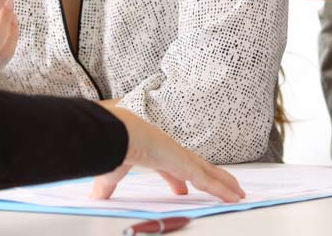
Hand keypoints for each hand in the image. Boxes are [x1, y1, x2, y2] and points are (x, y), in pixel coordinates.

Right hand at [91, 107, 244, 202]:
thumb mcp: (111, 173)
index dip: (178, 179)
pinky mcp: (186, 164)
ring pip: (209, 173)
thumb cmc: (115, 146)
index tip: (182, 189)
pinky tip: (234, 196)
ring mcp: (181, 157)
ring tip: (237, 192)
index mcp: (155, 153)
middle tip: (222, 187)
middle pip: (197, 167)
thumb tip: (94, 196)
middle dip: (210, 177)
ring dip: (224, 183)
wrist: (118, 133)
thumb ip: (106, 186)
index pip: (171, 168)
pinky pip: (209, 180)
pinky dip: (222, 189)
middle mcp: (172, 153)